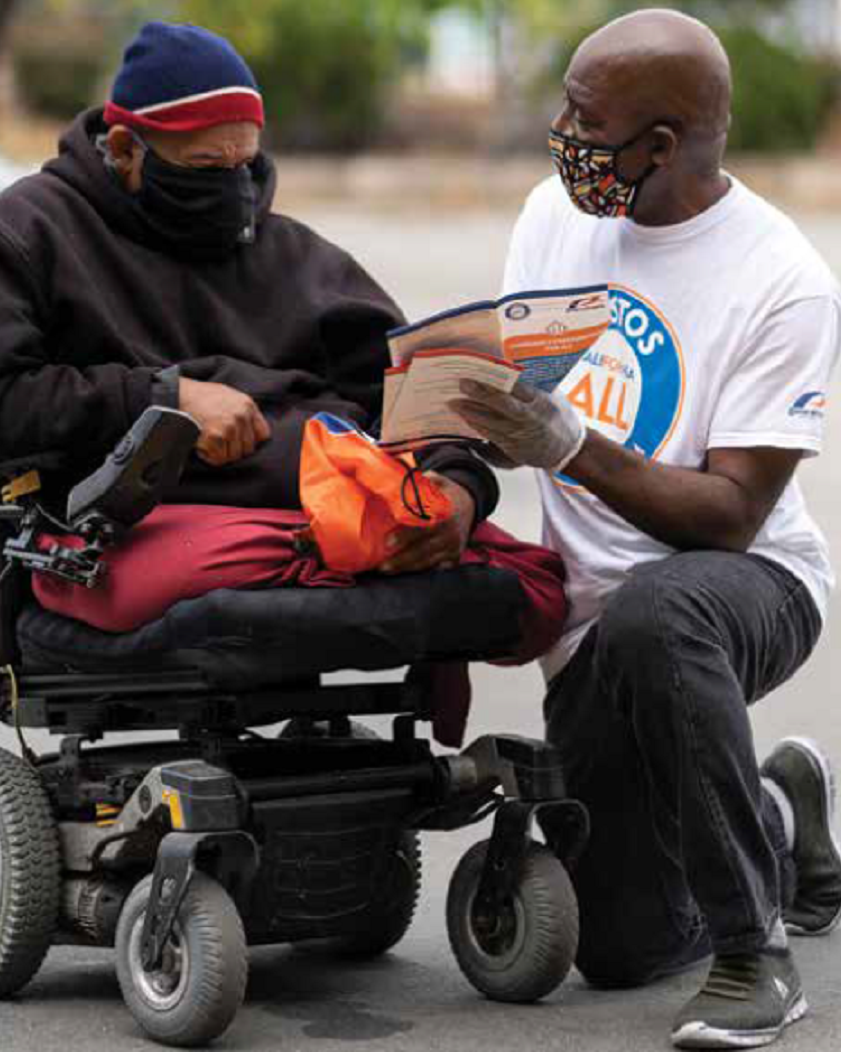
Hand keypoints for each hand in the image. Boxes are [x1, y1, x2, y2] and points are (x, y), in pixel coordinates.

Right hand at [178, 378, 270, 465]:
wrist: (176, 395)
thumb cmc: (200, 397)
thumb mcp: (228, 396)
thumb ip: (243, 412)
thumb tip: (254, 433)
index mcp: (247, 405)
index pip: (263, 435)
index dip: (250, 441)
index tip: (238, 441)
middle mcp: (241, 416)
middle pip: (247, 449)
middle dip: (233, 449)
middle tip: (218, 442)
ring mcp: (229, 427)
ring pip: (233, 456)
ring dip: (220, 453)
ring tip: (208, 440)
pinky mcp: (215, 437)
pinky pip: (218, 459)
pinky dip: (208, 456)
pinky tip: (201, 444)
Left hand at [380, 473, 474, 574]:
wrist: (468, 504)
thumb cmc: (443, 492)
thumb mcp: (435, 481)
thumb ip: (418, 484)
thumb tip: (394, 485)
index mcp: (445, 513)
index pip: (424, 527)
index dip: (406, 536)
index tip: (387, 542)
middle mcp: (451, 532)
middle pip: (424, 550)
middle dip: (401, 559)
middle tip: (381, 565)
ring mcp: (454, 547)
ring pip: (428, 561)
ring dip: (406, 567)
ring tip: (386, 569)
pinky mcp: (455, 557)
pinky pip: (436, 567)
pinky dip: (419, 569)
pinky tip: (402, 570)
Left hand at [450, 379, 585, 470]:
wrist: (568, 450)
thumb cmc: (560, 418)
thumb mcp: (554, 398)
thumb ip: (534, 387)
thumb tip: (509, 371)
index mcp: (542, 403)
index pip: (518, 389)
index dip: (499, 380)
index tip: (482, 370)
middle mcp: (531, 419)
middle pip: (502, 406)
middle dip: (480, 395)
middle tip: (462, 384)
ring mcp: (521, 436)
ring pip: (492, 423)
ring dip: (471, 413)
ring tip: (454, 402)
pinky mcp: (514, 449)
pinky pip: (491, 436)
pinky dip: (477, 426)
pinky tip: (465, 418)